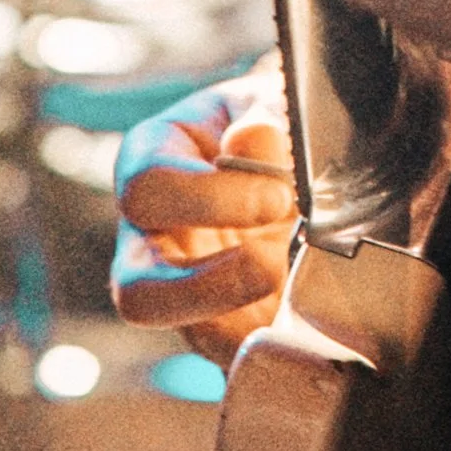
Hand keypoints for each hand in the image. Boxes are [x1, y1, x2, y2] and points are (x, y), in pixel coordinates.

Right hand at [112, 64, 297, 366]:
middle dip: (204, 289)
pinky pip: (242, 354)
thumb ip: (262, 113)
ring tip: (299, 293)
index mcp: (152, 162)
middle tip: (268, 265)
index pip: (147, 190)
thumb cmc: (275, 116)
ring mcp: (188, 289)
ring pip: (190, 335)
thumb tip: (253, 139)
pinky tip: (314, 322)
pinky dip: (279, 346)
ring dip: (250, 325)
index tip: (276, 196)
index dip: (208, 198)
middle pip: (136, 292)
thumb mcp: (267, 96)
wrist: (308, 146)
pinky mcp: (232, 322)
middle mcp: (153, 236)